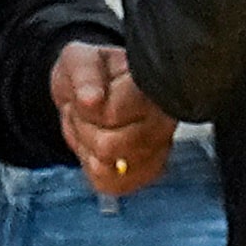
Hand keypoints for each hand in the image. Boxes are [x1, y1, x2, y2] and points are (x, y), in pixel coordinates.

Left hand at [52, 42, 174, 197]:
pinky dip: (94, 168)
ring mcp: (160, 149)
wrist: (93, 91)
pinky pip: (110, 185)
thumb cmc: (93, 72)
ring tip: (95, 128)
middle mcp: (165, 120)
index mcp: (152, 86)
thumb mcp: (81, 60)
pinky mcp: (149, 172)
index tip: (88, 96)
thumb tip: (92, 100)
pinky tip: (100, 147)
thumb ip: (85, 74)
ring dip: (88, 151)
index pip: (112, 114)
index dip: (88, 110)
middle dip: (85, 130)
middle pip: (109, 147)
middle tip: (88, 113)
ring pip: (108, 170)